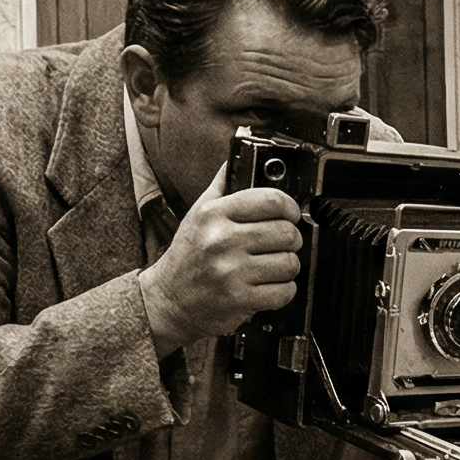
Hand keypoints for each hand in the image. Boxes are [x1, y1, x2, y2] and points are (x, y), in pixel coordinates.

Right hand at [138, 187, 301, 355]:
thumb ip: (221, 187)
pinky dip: (283, 291)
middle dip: (291, 240)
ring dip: (287, 267)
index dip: (290, 207)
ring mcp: (230, 271)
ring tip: (271, 266)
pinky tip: (268, 286)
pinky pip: (284, 291)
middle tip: (280, 244)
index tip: (291, 214)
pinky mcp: (239, 298)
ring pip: (289, 263)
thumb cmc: (188, 257)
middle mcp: (221, 240)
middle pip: (286, 232)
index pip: (271, 200)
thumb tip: (237, 158)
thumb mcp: (198, 215)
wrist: (168, 300)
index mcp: (214, 214)